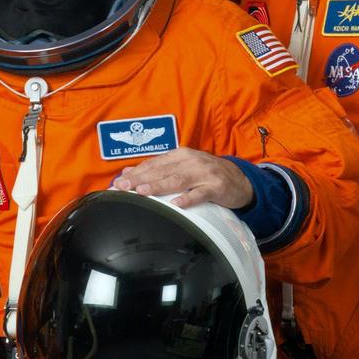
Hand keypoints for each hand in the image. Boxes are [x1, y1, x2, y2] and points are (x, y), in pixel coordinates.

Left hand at [110, 149, 252, 209]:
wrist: (239, 179)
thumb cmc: (206, 173)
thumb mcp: (182, 166)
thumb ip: (157, 168)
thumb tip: (128, 172)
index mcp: (180, 155)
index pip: (153, 164)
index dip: (135, 172)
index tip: (119, 182)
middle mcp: (190, 161)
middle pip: (162, 171)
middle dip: (141, 179)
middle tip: (123, 187)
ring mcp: (204, 173)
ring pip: (178, 180)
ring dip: (159, 186)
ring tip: (143, 192)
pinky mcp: (216, 187)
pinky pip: (200, 193)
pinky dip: (188, 198)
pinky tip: (177, 204)